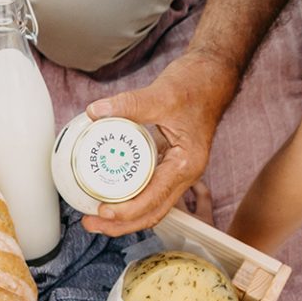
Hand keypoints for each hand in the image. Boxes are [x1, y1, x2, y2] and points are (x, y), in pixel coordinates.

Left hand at [80, 51, 239, 235]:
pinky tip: (110, 196)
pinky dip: (131, 200)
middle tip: (89, 222)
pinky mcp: (171, 166)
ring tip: (94, 218)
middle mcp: (186, 174)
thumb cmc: (195, 85)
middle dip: (120, 224)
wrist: (212, 76)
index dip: (126, 211)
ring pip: (152, 206)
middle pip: (152, 213)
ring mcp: (179, 172)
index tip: (101, 211)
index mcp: (186, 164)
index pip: (154, 199)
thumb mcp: (161, 93)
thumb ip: (128, 104)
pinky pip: (150, 191)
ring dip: (124, 217)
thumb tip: (94, 112)